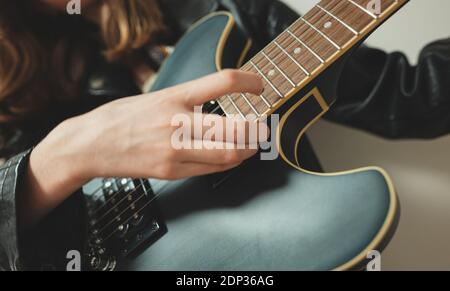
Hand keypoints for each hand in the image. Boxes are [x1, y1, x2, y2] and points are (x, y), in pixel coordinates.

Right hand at [22, 70, 265, 224]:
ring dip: (250, 149)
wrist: (91, 145)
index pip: (223, 82)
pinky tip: (231, 157)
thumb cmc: (122, 117)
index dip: (250, 82)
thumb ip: (189, 100)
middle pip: (237, 129)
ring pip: (230, 155)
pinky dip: (229, 162)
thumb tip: (222, 104)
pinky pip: (212, 169)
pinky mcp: (172, 172)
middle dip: (259, 130)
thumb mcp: (156, 96)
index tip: (260, 86)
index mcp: (174, 97)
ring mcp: (176, 151)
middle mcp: (178, 124)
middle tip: (265, 127)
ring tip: (254, 144)